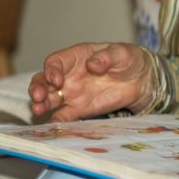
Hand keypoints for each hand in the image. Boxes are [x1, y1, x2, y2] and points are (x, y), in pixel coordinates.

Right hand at [27, 42, 154, 121]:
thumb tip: (92, 64)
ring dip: (40, 105)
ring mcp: (71, 94)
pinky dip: (56, 121)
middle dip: (37, 88)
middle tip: (38, 97)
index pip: (55, 62)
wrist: (140, 79)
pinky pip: (63, 116)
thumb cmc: (128, 59)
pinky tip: (54, 126)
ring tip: (38, 111)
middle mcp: (68, 76)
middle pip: (43, 81)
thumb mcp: (121, 53)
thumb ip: (106, 56)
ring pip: (48, 99)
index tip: (56, 79)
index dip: (51, 70)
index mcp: (75, 57)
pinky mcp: (79, 110)